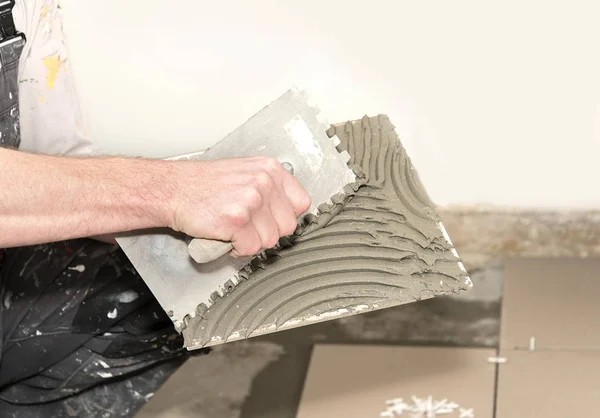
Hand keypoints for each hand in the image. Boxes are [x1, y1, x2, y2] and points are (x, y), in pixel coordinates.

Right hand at [167, 156, 310, 256]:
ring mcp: (251, 201)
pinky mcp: (236, 221)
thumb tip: (288, 211)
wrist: (173, 189)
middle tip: (247, 226)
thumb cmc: (205, 184)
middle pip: (287, 226)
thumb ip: (270, 188)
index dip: (284, 217)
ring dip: (250, 241)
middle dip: (267, 232)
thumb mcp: (245, 173)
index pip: (301, 203)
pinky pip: (250, 249)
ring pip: (270, 240)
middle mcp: (264, 182)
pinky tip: (224, 234)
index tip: (271, 220)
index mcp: (270, 169)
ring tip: (233, 228)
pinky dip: (236, 248)